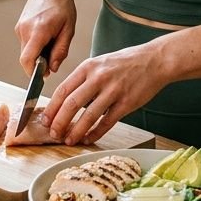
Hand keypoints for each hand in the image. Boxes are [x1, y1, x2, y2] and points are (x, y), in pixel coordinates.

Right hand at [15, 0, 76, 75]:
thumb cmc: (62, 5)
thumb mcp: (69, 30)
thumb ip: (60, 51)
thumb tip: (53, 69)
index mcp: (38, 30)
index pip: (27, 60)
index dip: (32, 73)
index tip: (43, 77)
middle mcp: (25, 30)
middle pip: (26, 58)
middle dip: (38, 64)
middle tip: (54, 58)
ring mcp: (20, 27)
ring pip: (26, 51)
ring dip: (37, 54)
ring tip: (52, 42)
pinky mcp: (19, 26)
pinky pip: (26, 43)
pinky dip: (35, 46)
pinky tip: (46, 36)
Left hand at [42, 43, 165, 145]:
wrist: (154, 60)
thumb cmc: (126, 62)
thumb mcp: (100, 63)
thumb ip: (83, 79)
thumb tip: (66, 100)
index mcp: (88, 67)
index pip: (63, 89)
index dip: (52, 107)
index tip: (45, 120)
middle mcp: (99, 78)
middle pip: (72, 104)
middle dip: (59, 122)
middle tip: (53, 134)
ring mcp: (113, 91)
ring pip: (89, 115)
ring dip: (76, 131)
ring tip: (69, 140)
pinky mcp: (127, 103)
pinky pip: (107, 122)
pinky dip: (96, 133)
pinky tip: (89, 139)